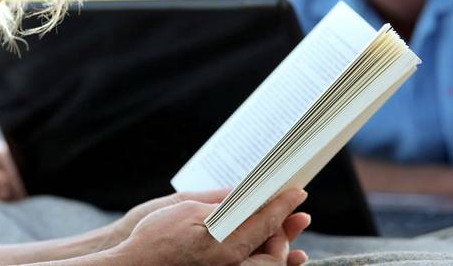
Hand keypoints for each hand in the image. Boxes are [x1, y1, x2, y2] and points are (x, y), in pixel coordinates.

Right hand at [115, 188, 309, 264]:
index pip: (266, 221)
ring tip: (281, 234)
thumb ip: (219, 202)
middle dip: (283, 232)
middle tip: (292, 216)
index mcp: (225, 244)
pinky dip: (260, 260)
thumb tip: (242, 192)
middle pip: (274, 251)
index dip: (284, 205)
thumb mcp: (186, 208)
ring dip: (276, 248)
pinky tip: (261, 249)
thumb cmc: (153, 238)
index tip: (299, 193)